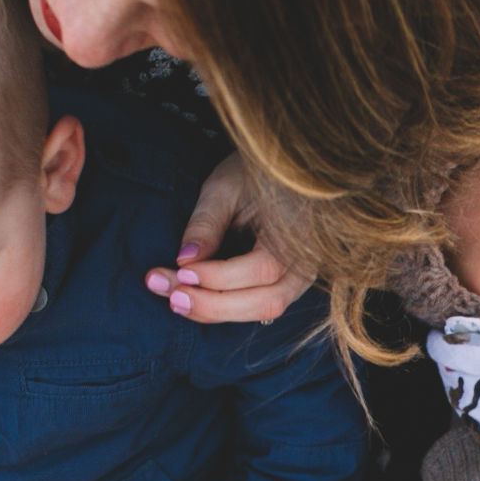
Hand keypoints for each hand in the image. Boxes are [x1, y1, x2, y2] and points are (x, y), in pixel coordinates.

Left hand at [142, 151, 315, 323]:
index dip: (218, 277)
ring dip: (217, 312)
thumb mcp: (224, 187)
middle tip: (172, 297)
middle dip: (214, 305)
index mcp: (299, 231)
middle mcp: (307, 262)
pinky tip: (192, 299)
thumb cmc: (252, 171)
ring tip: (176, 301)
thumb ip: (206, 224)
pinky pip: (259, 306)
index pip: (262, 269)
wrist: (282, 168)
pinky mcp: (286, 283)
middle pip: (267, 301)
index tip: (181, 270)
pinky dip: (224, 308)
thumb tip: (185, 260)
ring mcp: (301, 277)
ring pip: (265, 310)